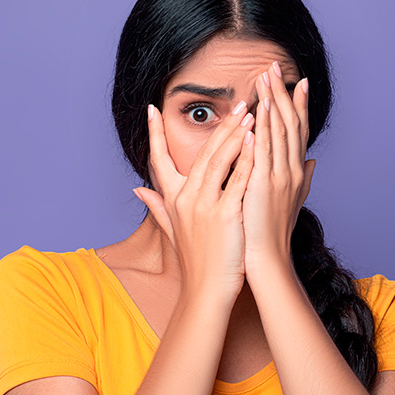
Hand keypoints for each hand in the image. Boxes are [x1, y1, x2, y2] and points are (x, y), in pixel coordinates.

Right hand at [133, 100, 255, 302]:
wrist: (206, 291)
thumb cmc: (195, 261)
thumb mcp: (171, 230)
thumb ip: (155, 206)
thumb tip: (137, 189)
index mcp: (172, 199)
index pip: (158, 159)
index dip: (154, 133)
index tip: (152, 108)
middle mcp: (185, 199)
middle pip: (201, 153)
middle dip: (221, 126)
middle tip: (238, 103)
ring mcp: (204, 206)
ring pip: (219, 161)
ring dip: (235, 135)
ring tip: (251, 113)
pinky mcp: (224, 216)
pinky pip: (238, 181)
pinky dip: (246, 160)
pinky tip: (256, 141)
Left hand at [242, 62, 316, 279]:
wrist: (267, 258)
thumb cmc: (273, 231)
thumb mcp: (292, 199)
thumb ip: (302, 178)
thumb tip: (312, 162)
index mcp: (296, 171)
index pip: (298, 130)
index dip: (298, 104)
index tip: (298, 81)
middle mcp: (292, 170)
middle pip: (290, 123)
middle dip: (282, 93)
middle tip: (275, 66)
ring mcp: (280, 177)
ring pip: (277, 131)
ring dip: (271, 102)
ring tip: (264, 77)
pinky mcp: (263, 185)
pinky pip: (263, 152)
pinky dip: (261, 131)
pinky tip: (257, 112)